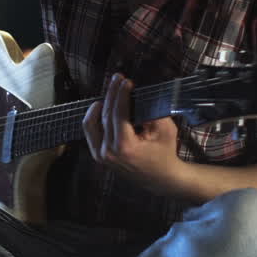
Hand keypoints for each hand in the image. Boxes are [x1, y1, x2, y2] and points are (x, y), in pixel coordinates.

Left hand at [83, 74, 183, 191]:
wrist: (161, 178)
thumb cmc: (165, 153)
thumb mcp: (165, 130)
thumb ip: (152, 111)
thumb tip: (138, 94)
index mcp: (125, 147)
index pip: (118, 114)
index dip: (121, 95)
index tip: (126, 81)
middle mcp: (109, 152)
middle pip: (105, 115)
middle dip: (112, 94)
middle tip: (118, 79)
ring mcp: (101, 155)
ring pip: (93, 122)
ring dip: (102, 103)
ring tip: (111, 89)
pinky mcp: (99, 156)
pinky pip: (91, 132)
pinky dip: (94, 117)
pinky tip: (101, 105)